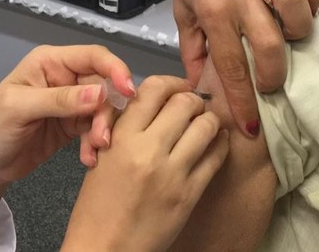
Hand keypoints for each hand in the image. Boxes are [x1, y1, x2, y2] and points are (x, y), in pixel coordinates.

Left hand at [0, 45, 134, 234]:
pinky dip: (96, 143)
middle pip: (104, 86)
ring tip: (95, 151)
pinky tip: (88, 158)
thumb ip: (60, 100)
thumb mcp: (20, 109)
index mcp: (50, 62)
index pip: (93, 57)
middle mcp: (65, 77)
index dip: (115, 70)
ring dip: (104, 130)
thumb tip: (101, 94)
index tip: (128, 93)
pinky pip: (96, 129)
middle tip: (103, 138)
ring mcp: (71, 103)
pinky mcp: (73, 125)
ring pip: (104, 109)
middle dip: (107, 112)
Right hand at [63, 76, 228, 251]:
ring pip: (206, 126)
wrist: (105, 251)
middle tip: (194, 107)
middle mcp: (147, 150)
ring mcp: (171, 172)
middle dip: (193, 101)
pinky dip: (220, 145)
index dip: (173, 83)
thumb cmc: (98, 209)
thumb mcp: (102, 158)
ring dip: (209, 121)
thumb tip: (157, 102)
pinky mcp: (189, 194)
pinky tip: (216, 144)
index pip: (154, 89)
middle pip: (185, 102)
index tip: (179, 88)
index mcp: (121, 138)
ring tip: (205, 126)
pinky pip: (216, 157)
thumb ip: (127, 127)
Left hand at [169, 0, 318, 135]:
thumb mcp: (182, 9)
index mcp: (213, 12)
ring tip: (290, 34)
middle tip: (272, 79)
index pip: (231, 67)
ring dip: (298, 30)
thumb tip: (196, 87)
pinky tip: (305, 4)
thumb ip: (191, 48)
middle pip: (270, 46)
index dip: (243, 103)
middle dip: (275, 75)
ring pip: (296, 9)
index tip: (252, 128)